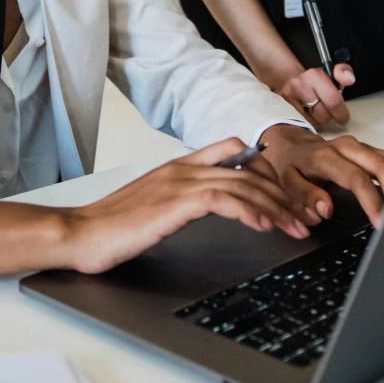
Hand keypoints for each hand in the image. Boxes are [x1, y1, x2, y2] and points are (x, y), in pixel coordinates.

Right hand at [66, 138, 319, 273]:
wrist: (80, 233)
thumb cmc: (112, 225)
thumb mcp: (154, 204)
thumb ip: (183, 198)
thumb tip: (211, 205)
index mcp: (179, 165)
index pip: (232, 149)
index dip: (264, 167)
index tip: (285, 192)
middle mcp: (183, 168)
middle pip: (247, 170)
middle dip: (281, 193)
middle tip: (303, 216)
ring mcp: (179, 182)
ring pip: (242, 183)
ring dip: (275, 205)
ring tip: (295, 225)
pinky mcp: (175, 202)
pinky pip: (224, 200)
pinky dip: (250, 210)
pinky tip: (265, 226)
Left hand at [259, 124, 383, 225]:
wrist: (292, 143)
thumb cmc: (291, 165)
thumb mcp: (287, 181)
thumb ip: (305, 196)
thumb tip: (326, 210)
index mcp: (327, 157)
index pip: (356, 179)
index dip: (372, 201)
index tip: (381, 223)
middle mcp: (348, 148)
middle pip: (381, 165)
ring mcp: (362, 147)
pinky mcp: (371, 150)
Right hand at [275, 63, 353, 128]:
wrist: (290, 83)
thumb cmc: (314, 84)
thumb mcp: (332, 75)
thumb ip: (344, 73)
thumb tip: (349, 78)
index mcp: (314, 75)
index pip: (334, 101)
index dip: (341, 113)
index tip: (343, 117)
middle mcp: (299, 84)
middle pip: (324, 115)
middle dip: (329, 116)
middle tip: (328, 112)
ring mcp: (288, 98)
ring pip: (313, 123)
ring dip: (317, 121)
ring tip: (314, 111)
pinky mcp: (282, 110)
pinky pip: (302, 126)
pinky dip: (306, 124)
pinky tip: (306, 115)